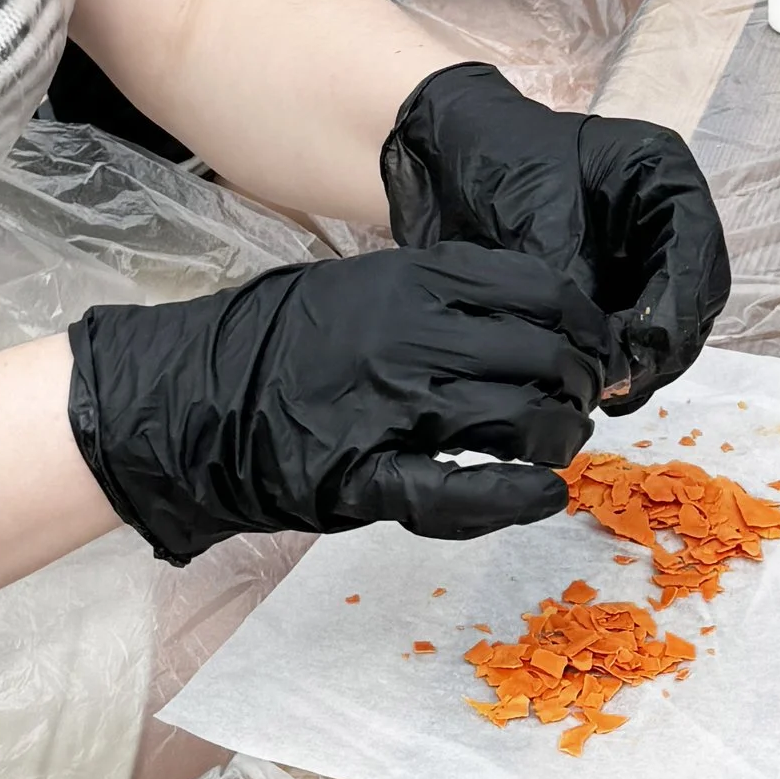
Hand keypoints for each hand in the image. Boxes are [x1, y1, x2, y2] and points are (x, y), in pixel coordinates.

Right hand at [66, 243, 607, 561]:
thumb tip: (521, 312)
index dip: (585, 323)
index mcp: (410, 281)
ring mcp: (386, 408)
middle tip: (581, 404)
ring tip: (556, 447)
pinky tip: (541, 495)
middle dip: (580, 385)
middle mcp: (408, 337)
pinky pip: (455, 491)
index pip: (538, 290)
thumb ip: (432, 295)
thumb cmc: (272, 341)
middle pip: (542, 356)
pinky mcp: (361, 477)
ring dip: (557, 438)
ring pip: (516, 419)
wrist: (183, 397)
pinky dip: (510, 497)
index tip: (596, 346)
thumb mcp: (356, 285)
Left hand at [381, 62, 728, 410]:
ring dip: (645, 357)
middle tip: (623, 384)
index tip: (645, 352)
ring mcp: (643, 249)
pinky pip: (634, 325)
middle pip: (693, 290)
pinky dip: (620, 355)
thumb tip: (601, 360)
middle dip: (663, 342)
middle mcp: (665, 213)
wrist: (444, 154)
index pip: (694, 249)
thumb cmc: (494, 161)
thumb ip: (574, 285)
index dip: (676, 307)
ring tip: (607, 390)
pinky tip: (594, 381)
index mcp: (662, 174)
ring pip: (669, 317)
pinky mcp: (617, 279)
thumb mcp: (534, 217)